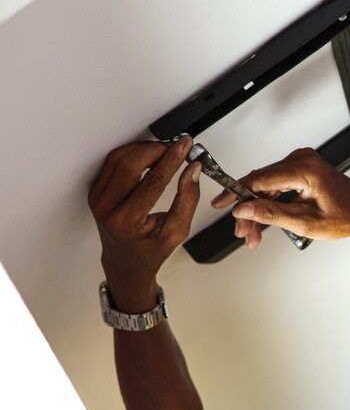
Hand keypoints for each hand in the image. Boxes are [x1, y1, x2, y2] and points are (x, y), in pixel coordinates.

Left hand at [88, 136, 200, 311]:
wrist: (125, 263)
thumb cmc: (151, 251)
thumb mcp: (177, 231)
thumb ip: (187, 199)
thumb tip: (193, 169)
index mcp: (127, 221)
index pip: (153, 180)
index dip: (172, 159)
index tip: (185, 146)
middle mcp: (107, 208)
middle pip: (130, 163)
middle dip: (156, 150)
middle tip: (176, 147)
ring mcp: (98, 199)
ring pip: (118, 158)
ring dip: (143, 149)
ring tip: (164, 152)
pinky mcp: (95, 192)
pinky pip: (112, 163)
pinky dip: (131, 154)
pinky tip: (148, 157)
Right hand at [210, 148, 349, 246]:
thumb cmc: (346, 215)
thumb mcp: (306, 223)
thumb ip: (272, 214)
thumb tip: (244, 209)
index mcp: (305, 170)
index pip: (259, 178)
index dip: (236, 193)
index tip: (220, 205)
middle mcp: (302, 160)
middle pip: (260, 182)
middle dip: (248, 209)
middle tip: (242, 233)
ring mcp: (301, 162)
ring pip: (266, 184)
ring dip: (257, 208)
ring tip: (252, 235)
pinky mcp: (301, 168)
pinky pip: (276, 183)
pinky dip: (268, 202)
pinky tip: (263, 221)